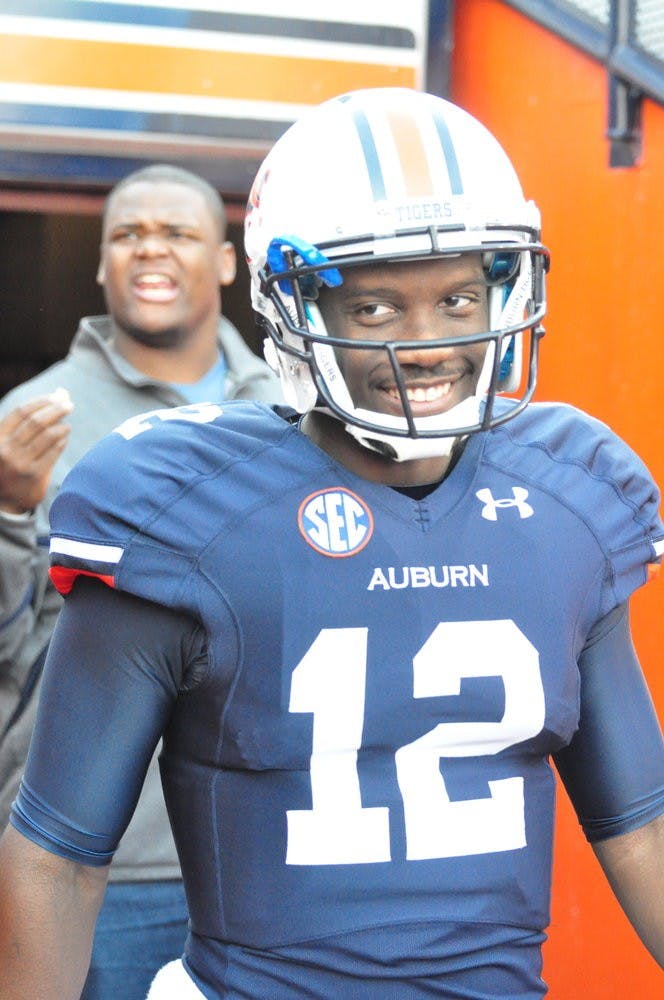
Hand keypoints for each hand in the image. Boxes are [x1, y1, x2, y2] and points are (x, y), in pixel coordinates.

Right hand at [0, 390, 72, 513]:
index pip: (21, 412)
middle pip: (36, 422)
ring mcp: (20, 463)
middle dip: (55, 410)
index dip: (41, 401)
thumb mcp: (10, 440)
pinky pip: (53, 452)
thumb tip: (62, 392)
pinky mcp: (34, 476)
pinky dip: (61, 442)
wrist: (4, 500)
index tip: (57, 396)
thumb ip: (31, 419)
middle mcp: (6, 449)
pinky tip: (64, 438)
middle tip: (69, 405)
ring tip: (66, 425)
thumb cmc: (10, 463)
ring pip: (47, 436)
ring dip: (61, 426)